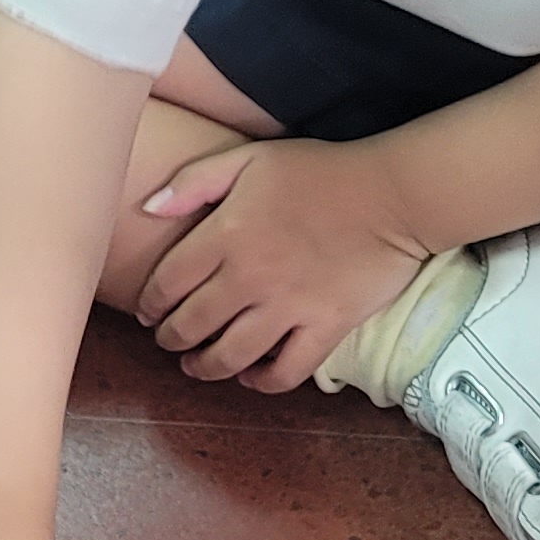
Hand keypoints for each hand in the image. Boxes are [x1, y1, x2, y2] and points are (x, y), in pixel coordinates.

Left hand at [132, 136, 434, 391]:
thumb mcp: (249, 158)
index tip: (147, 313)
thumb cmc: (320, 170)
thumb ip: (194, 181)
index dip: (150, 305)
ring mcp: (288, 306)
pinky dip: (263, 381)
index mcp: (226, 234)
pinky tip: (251, 375)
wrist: (392, 194)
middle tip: (168, 341)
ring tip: (196, 366)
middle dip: (171, 339)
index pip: (167, 283)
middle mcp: (250, 277)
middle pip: (191, 325)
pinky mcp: (325, 327)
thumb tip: (148, 207)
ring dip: (205, 367)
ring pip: (231, 355)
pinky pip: (287, 371)